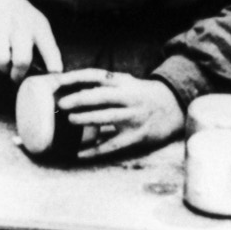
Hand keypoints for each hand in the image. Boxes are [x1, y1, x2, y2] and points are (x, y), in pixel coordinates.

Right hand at [0, 0, 63, 81]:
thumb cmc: (20, 18)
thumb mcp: (37, 23)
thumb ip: (44, 46)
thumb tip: (48, 75)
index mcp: (37, 25)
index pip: (48, 49)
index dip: (52, 65)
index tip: (53, 74)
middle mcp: (19, 26)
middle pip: (22, 60)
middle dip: (20, 74)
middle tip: (18, 76)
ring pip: (1, 62)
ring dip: (4, 70)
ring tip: (6, 67)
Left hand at [55, 70, 185, 160]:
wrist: (173, 107)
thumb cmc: (139, 95)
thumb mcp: (125, 83)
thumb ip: (102, 86)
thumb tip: (67, 90)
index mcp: (122, 82)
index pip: (96, 76)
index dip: (76, 77)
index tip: (57, 80)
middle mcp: (128, 97)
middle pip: (102, 96)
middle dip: (81, 99)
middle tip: (62, 103)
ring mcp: (134, 117)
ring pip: (109, 118)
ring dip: (88, 119)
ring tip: (71, 120)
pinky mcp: (137, 136)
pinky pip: (113, 144)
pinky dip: (95, 150)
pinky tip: (79, 154)